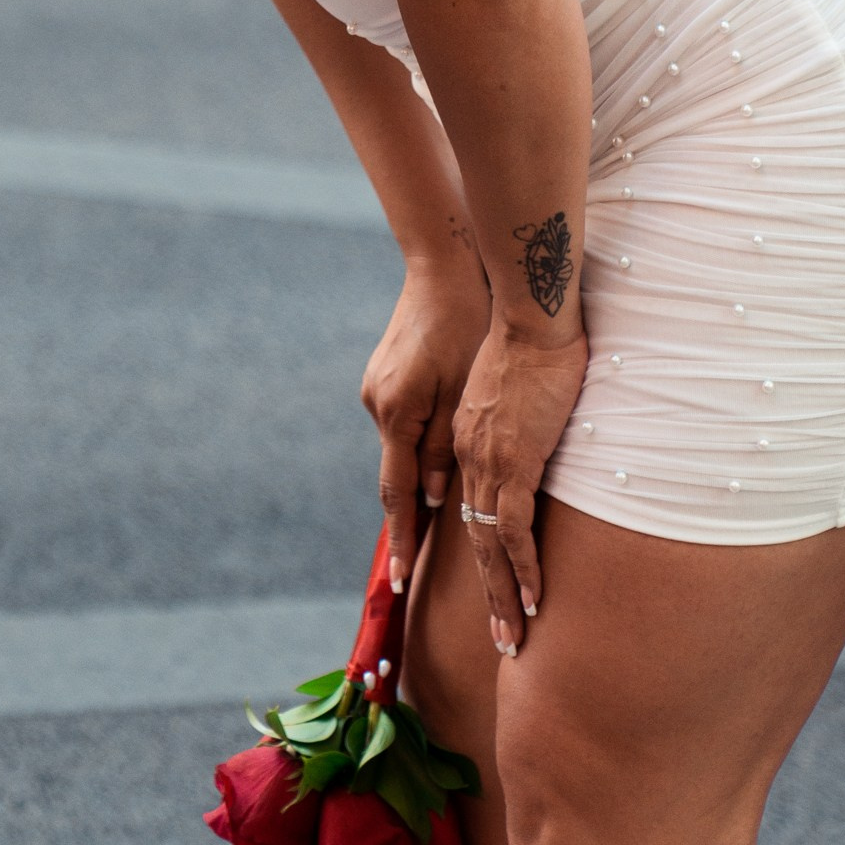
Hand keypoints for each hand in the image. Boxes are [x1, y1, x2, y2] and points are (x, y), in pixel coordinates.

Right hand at [361, 261, 489, 593]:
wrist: (445, 264)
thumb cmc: (466, 323)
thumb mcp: (462, 390)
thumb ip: (445, 446)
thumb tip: (438, 497)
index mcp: (399, 412)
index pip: (402, 493)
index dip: (405, 539)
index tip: (401, 581)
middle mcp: (379, 405)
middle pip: (397, 476)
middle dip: (409, 524)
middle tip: (412, 574)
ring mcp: (378, 389)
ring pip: (402, 450)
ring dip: (419, 484)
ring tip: (434, 525)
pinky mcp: (387, 376)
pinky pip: (403, 426)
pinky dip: (417, 450)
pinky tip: (434, 461)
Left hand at [451, 322, 587, 655]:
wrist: (530, 314)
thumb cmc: (534, 346)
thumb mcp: (517, 396)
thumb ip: (518, 428)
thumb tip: (535, 445)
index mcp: (466, 441)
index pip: (468, 508)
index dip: (477, 552)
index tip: (489, 588)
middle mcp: (467, 456)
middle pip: (473, 537)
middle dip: (489, 592)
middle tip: (501, 637)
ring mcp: (487, 460)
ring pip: (489, 543)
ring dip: (503, 594)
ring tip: (513, 637)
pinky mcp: (512, 459)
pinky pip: (513, 527)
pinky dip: (522, 566)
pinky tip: (533, 599)